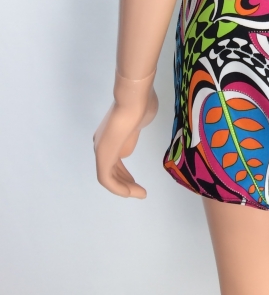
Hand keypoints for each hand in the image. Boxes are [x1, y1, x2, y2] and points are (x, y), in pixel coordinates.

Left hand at [93, 72, 157, 198]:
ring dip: (125, 188)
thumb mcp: (141, 118)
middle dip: (124, 181)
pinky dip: (119, 188)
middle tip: (139, 190)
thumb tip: (136, 126)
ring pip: (108, 176)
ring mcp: (101, 149)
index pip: (115, 158)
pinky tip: (131, 192)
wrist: (134, 100)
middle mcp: (102, 143)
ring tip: (141, 194)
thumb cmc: (142, 105)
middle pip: (111, 168)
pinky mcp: (103, 157)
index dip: (124, 172)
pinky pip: (107, 179)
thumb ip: (137, 126)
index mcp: (110, 133)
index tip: (136, 180)